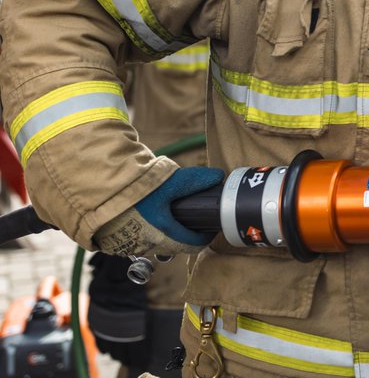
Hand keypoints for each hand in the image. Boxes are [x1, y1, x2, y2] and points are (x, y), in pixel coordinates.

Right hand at [93, 166, 223, 256]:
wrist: (94, 189)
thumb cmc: (135, 188)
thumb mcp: (171, 181)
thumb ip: (196, 181)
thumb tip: (218, 177)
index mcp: (163, 235)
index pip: (193, 245)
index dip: (204, 236)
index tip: (209, 226)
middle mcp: (145, 246)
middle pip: (172, 244)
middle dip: (182, 231)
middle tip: (187, 215)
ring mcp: (126, 246)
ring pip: (151, 242)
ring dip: (159, 230)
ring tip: (162, 210)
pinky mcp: (110, 242)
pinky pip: (131, 239)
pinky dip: (139, 229)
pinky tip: (139, 214)